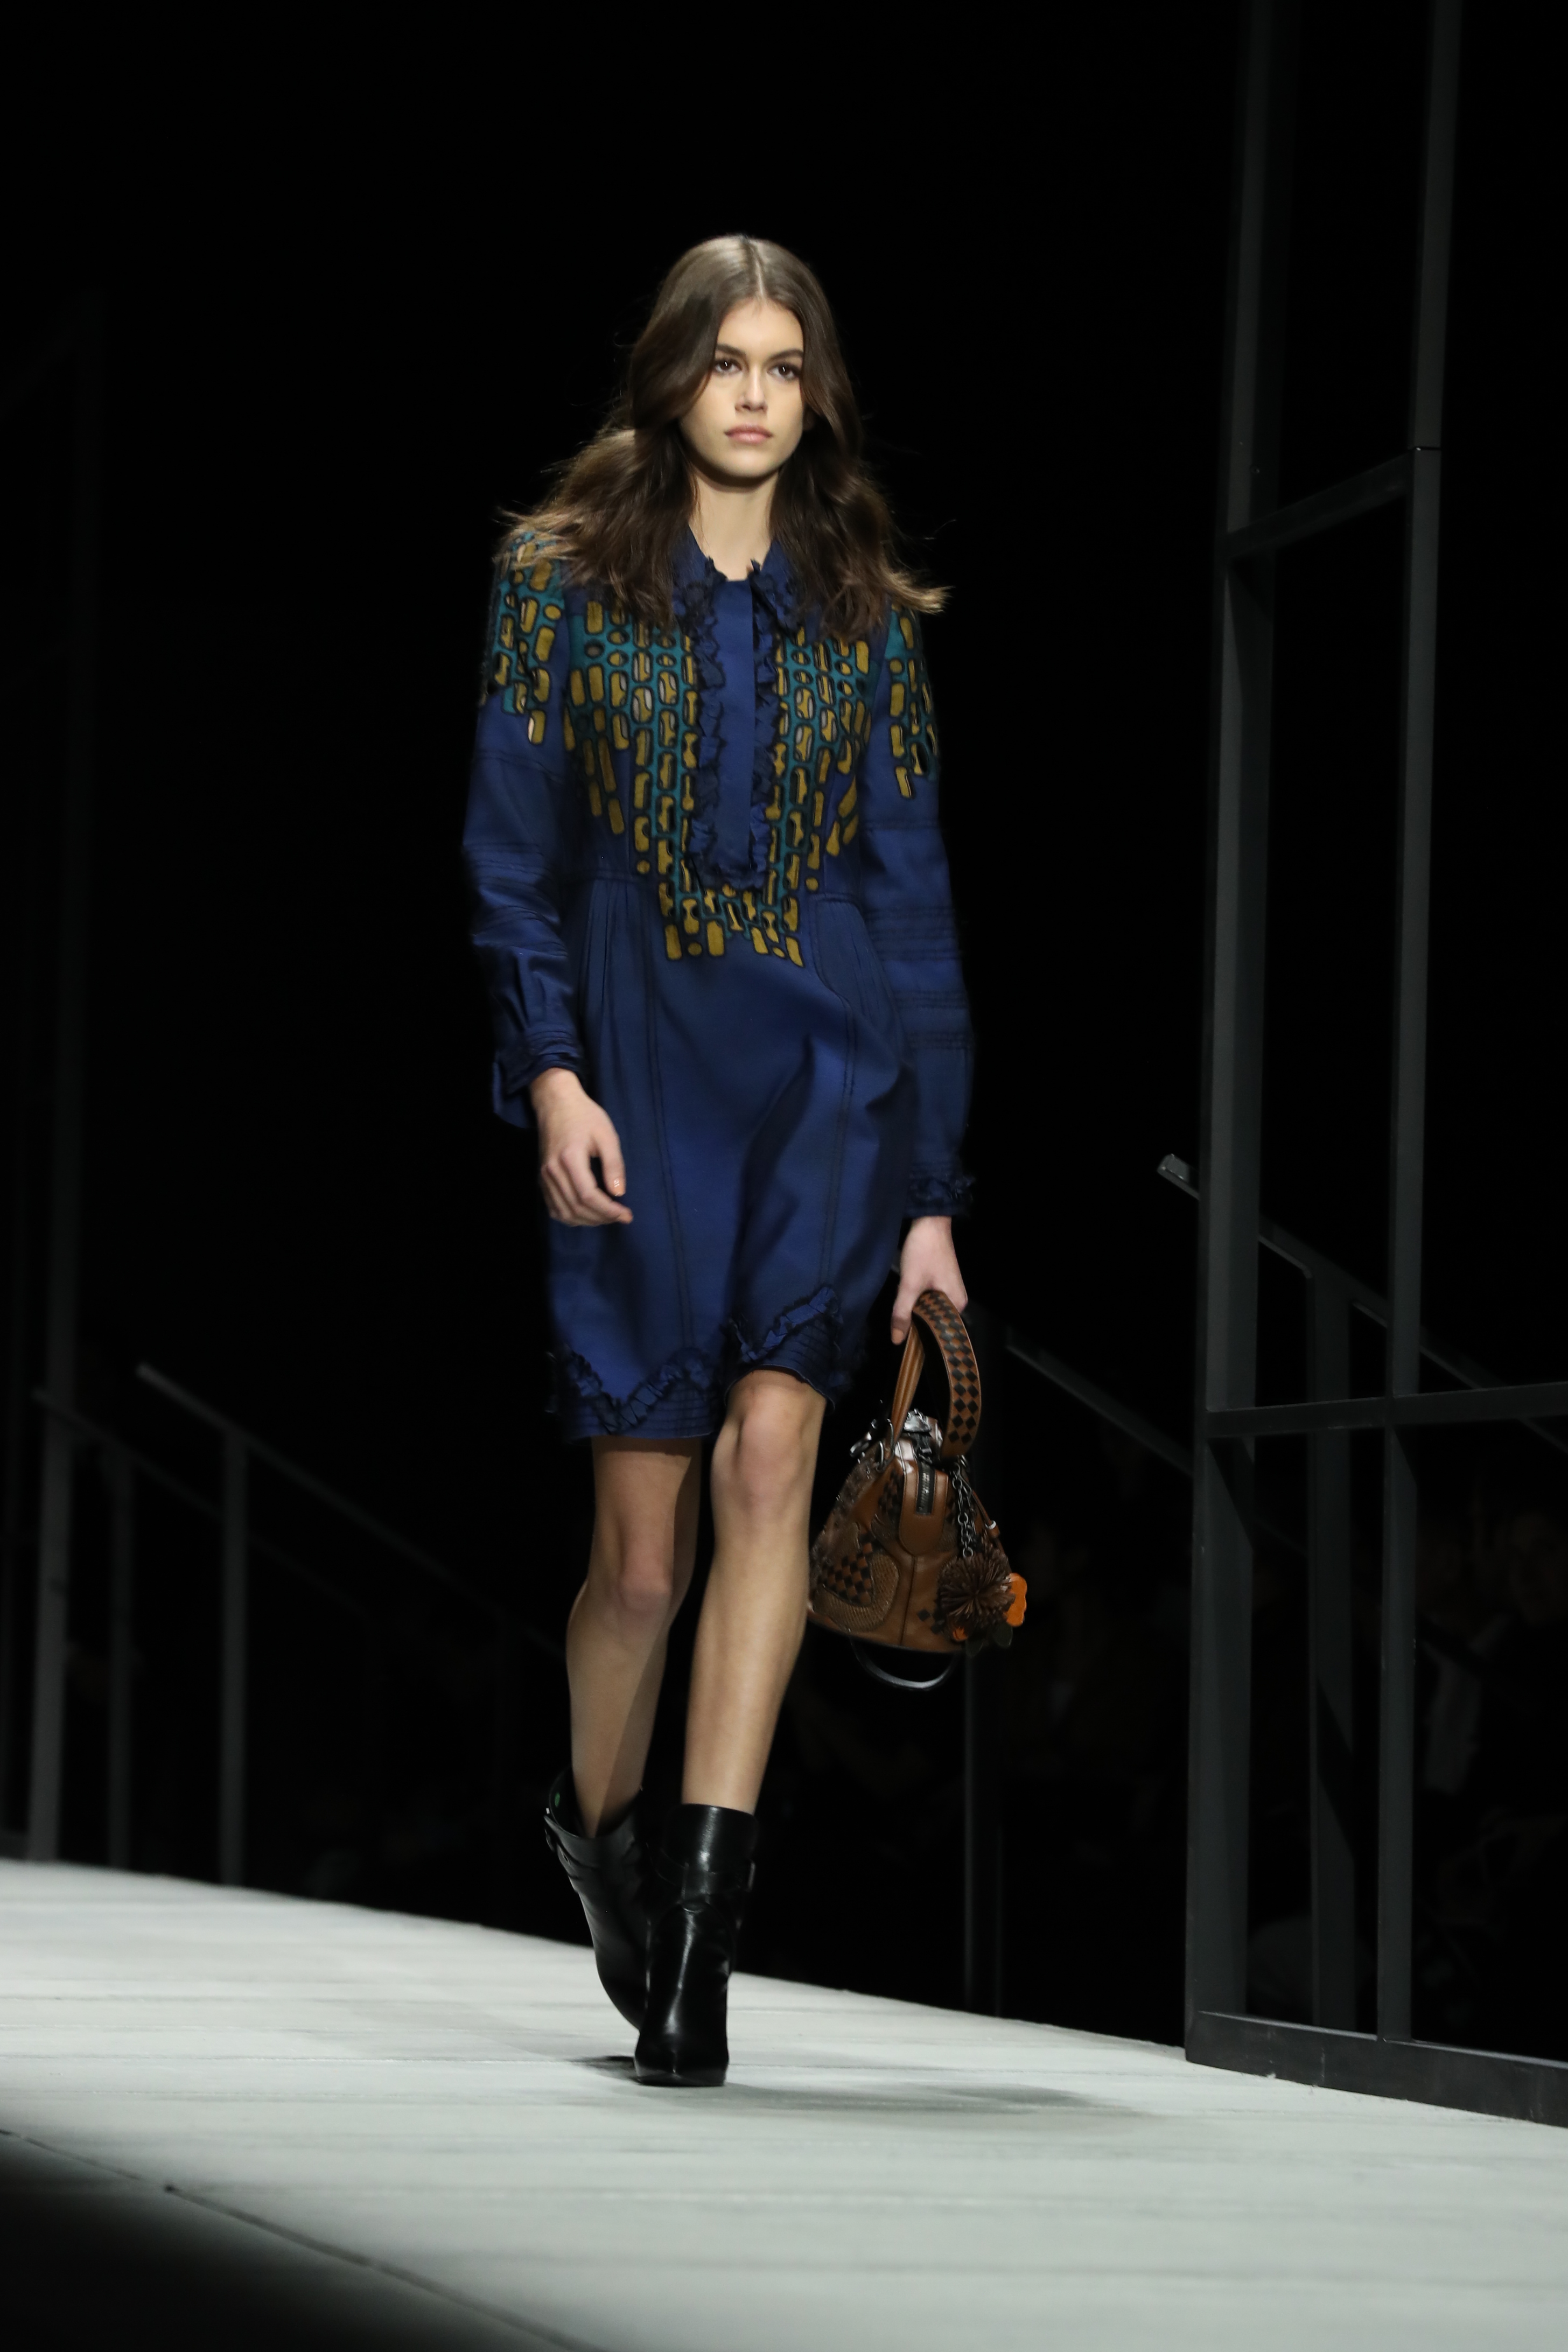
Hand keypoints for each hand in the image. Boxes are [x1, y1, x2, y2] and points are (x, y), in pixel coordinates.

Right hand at [530, 1069, 632, 1226]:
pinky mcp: (542, 1178)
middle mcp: (552, 1171)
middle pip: (576, 1207)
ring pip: (564, 1212)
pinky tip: (587, 1216)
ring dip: (587, 1221)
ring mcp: (544, 1176)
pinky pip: (554, 1207)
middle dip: (601, 1218)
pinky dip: (571, 1217)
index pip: (588, 1196)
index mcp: (569, 1159)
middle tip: (621, 1217)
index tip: (627, 1214)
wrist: (556, 1103)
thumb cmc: (585, 1116)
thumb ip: (614, 1164)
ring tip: (607, 1218)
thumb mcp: (606, 1135)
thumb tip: (619, 1193)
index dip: (608, 1210)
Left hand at [891, 1216, 965, 1342]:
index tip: (905, 1344)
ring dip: (916, 1314)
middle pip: (935, 1322)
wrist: (929, 1221)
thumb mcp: (910, 1284)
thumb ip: (902, 1312)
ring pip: (930, 1311)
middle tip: (898, 1332)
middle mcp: (958, 1301)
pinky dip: (918, 1303)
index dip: (922, 1338)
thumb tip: (897, 1340)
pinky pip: (930, 1301)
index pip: (940, 1332)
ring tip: (901, 1321)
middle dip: (918, 1326)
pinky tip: (907, 1305)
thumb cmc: (923, 1252)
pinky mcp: (942, 1283)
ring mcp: (951, 1291)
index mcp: (956, 1304)